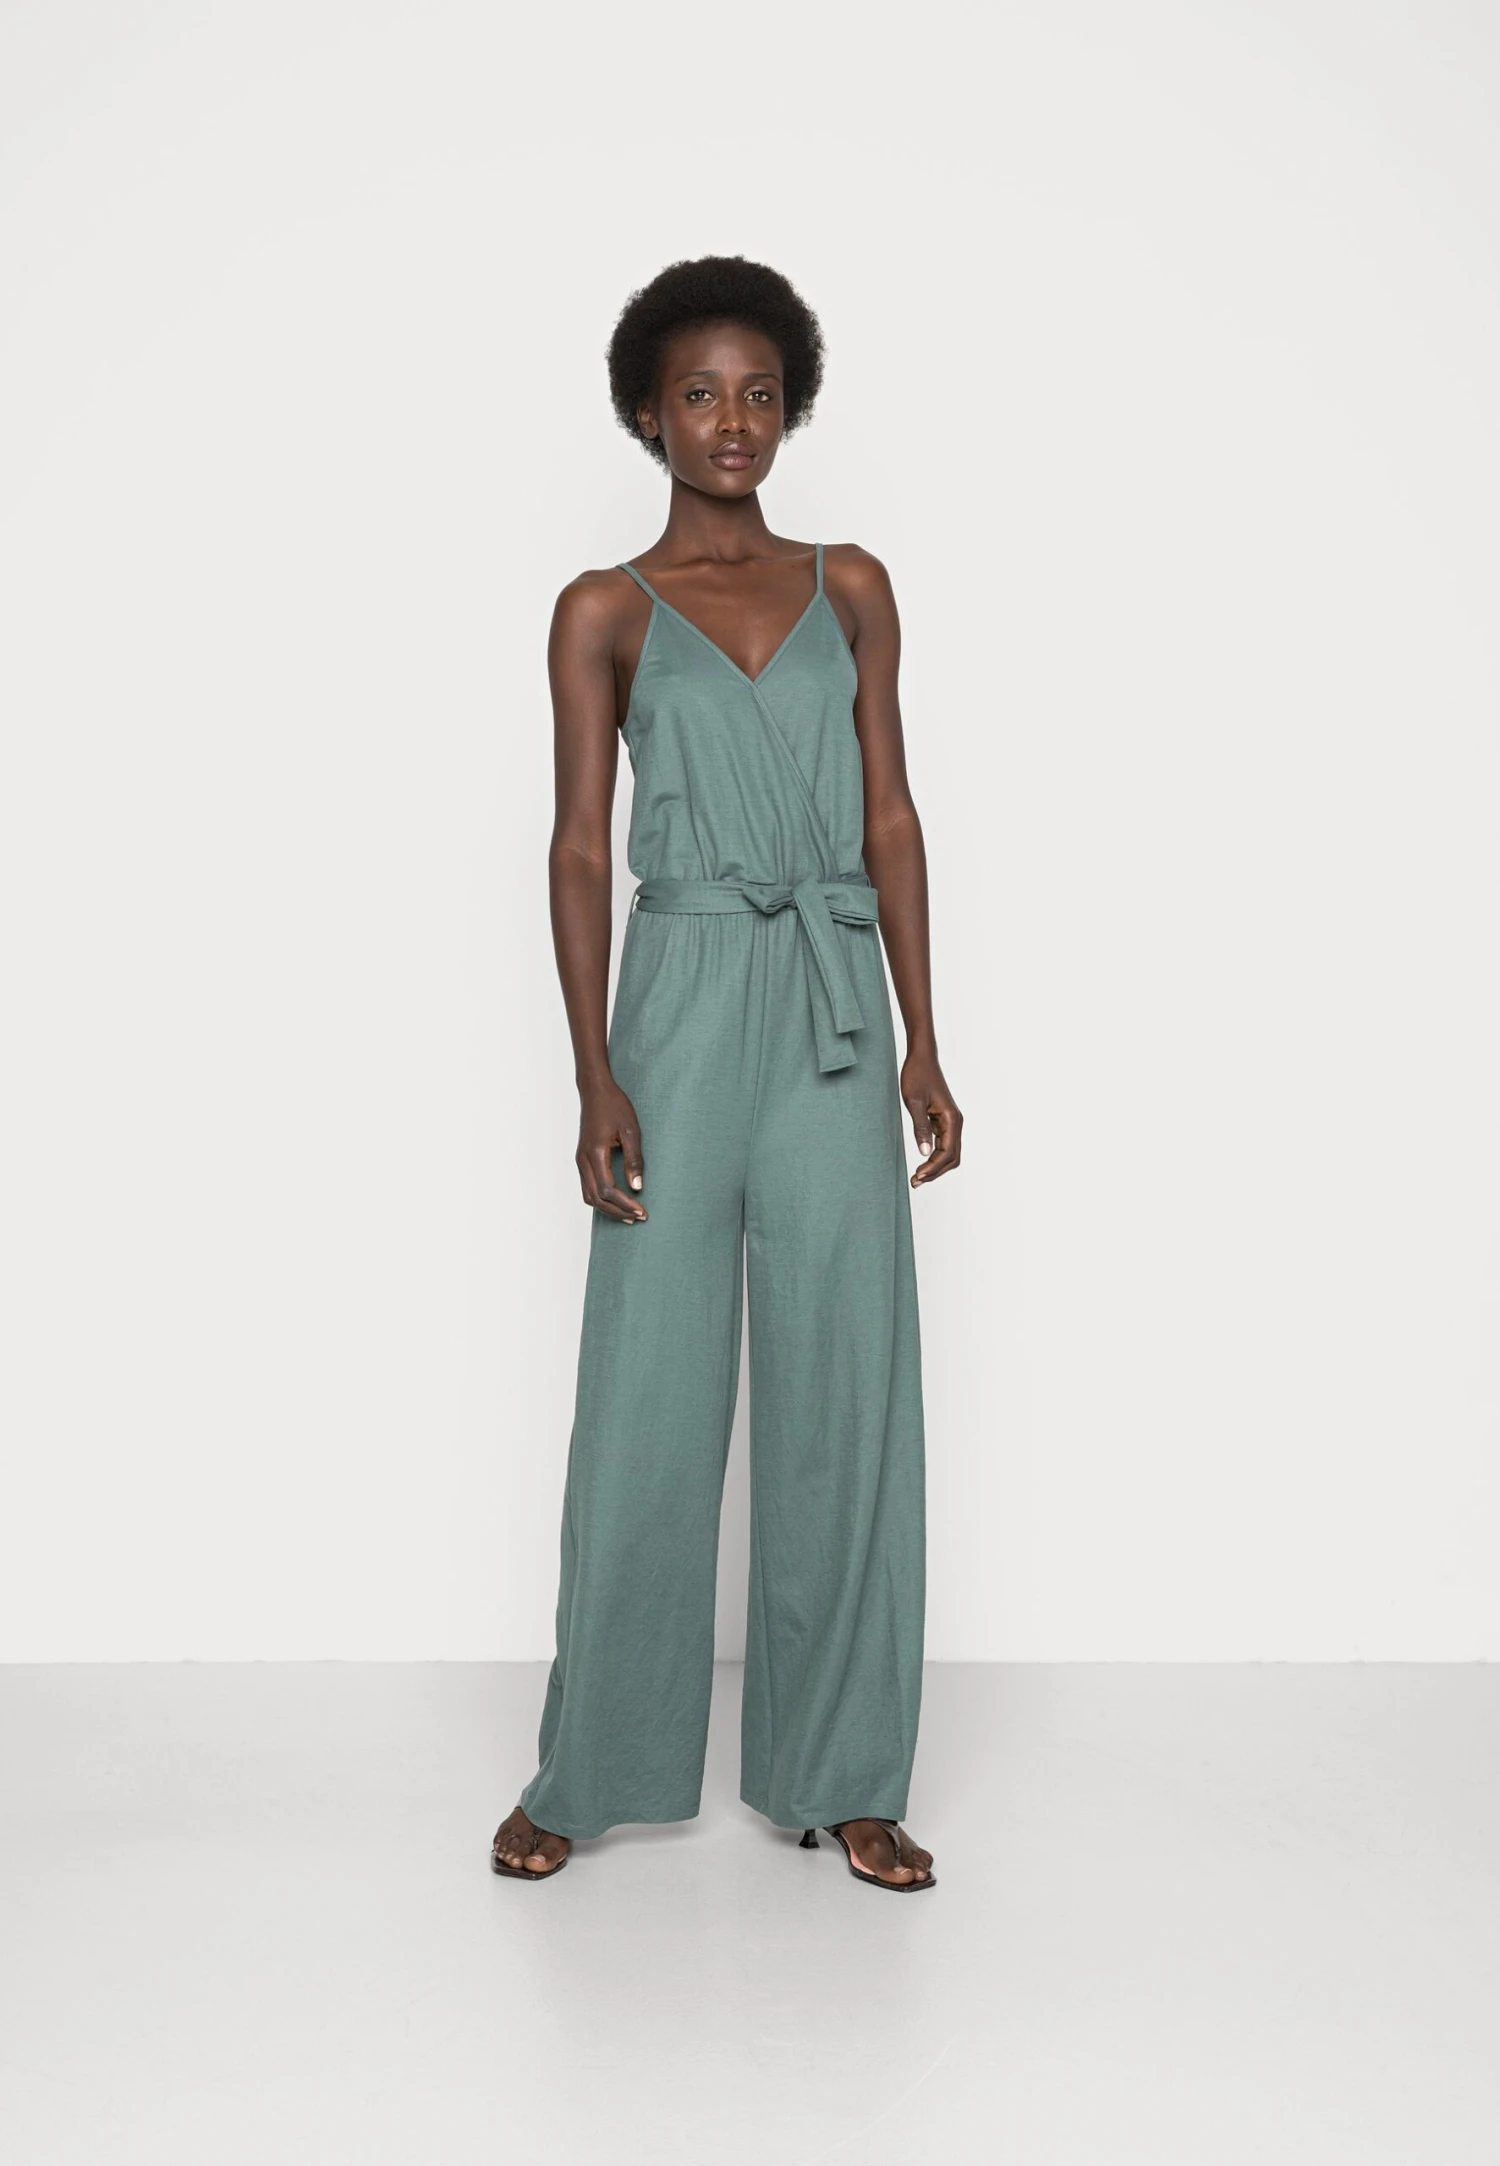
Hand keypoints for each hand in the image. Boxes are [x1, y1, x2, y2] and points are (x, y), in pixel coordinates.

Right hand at [576, 1080, 647, 1222]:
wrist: (595, 1091)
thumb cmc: (614, 1106)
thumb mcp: (631, 1130)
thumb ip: (634, 1159)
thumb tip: (637, 1186)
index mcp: (595, 1153)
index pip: (608, 1190)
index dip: (625, 1204)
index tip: (642, 1211)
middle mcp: (583, 1160)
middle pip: (597, 1199)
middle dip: (618, 1212)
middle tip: (639, 1217)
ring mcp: (580, 1161)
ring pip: (589, 1196)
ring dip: (608, 1209)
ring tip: (628, 1215)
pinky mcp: (582, 1159)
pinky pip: (587, 1187)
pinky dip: (600, 1200)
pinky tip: (615, 1201)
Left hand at [901, 1052, 962, 1185]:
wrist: (921, 1058)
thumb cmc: (917, 1076)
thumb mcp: (914, 1102)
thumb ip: (920, 1128)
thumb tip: (924, 1153)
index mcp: (952, 1119)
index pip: (947, 1152)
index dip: (933, 1167)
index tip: (918, 1176)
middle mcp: (955, 1122)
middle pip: (951, 1157)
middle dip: (935, 1172)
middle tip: (915, 1182)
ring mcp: (950, 1122)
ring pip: (949, 1153)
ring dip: (935, 1167)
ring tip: (917, 1177)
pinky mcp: (943, 1121)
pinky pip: (943, 1145)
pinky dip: (934, 1157)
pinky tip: (921, 1163)